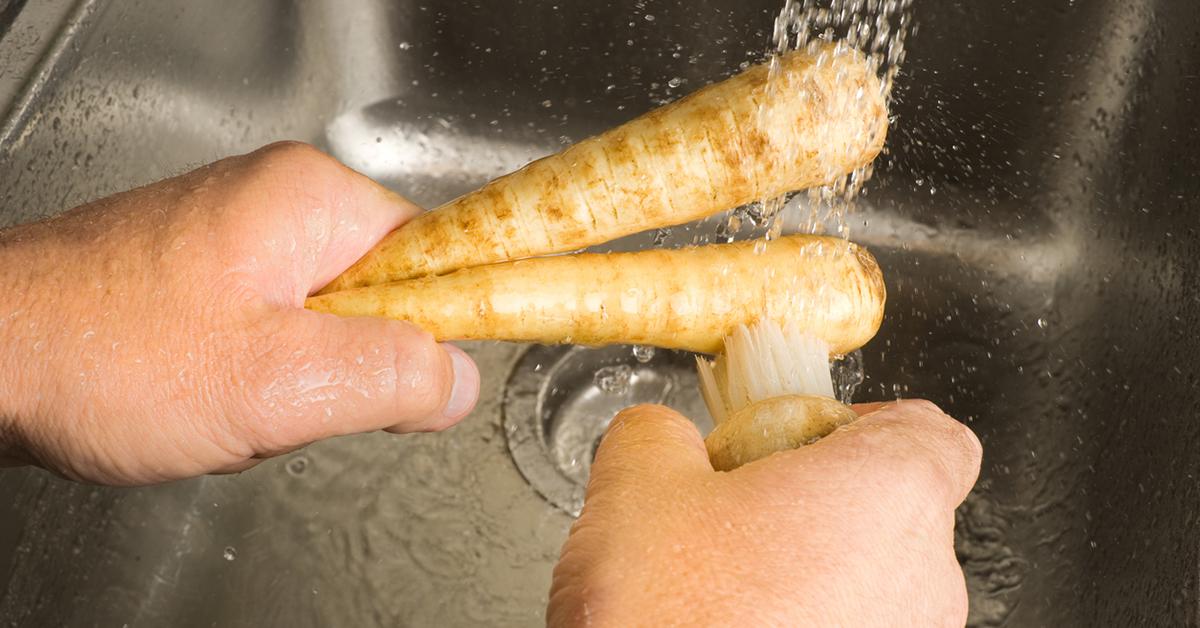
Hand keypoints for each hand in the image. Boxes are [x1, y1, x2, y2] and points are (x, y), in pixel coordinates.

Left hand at [0, 142, 478, 484]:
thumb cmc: (100, 353)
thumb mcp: (275, 383)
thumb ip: (389, 378)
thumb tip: (459, 381)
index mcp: (309, 198)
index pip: (439, 251)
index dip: (440, 322)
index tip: (424, 377)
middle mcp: (277, 204)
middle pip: (380, 299)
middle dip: (345, 370)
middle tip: (288, 395)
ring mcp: (236, 240)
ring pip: (324, 330)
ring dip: (294, 385)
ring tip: (228, 397)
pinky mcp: (205, 279)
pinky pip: (272, 338)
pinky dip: (252, 382)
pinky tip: (201, 395)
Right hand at [549, 399, 980, 626]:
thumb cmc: (671, 619)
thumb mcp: (635, 488)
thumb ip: (659, 432)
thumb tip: (663, 437)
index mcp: (888, 492)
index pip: (933, 433)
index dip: (863, 424)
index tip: (800, 436)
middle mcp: (924, 576)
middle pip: (892, 510)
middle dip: (813, 505)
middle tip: (732, 517)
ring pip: (872, 584)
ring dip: (808, 576)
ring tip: (720, 592)